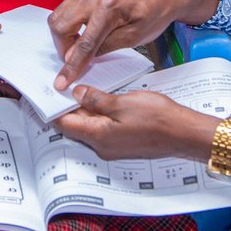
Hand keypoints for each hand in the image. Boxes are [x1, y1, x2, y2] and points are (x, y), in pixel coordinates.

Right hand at [48, 0, 219, 89]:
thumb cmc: (151, 14)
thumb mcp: (132, 39)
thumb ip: (103, 48)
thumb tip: (76, 58)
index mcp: (109, 7)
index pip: (83, 43)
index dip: (71, 65)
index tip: (62, 81)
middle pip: (60, 25)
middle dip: (63, 48)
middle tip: (74, 59)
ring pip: (58, 15)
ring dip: (64, 35)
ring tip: (80, 45)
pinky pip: (64, 6)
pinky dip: (68, 22)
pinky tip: (83, 29)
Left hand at [53, 86, 217, 160]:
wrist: (184, 133)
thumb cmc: (158, 118)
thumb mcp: (123, 102)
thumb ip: (97, 99)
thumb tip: (77, 94)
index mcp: (98, 136)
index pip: (65, 124)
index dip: (54, 109)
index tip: (46, 94)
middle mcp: (102, 145)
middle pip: (76, 125)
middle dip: (69, 106)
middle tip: (64, 85)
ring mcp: (113, 145)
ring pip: (90, 125)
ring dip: (85, 108)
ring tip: (82, 87)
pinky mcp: (124, 141)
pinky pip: (104, 127)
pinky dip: (99, 112)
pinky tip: (103, 97)